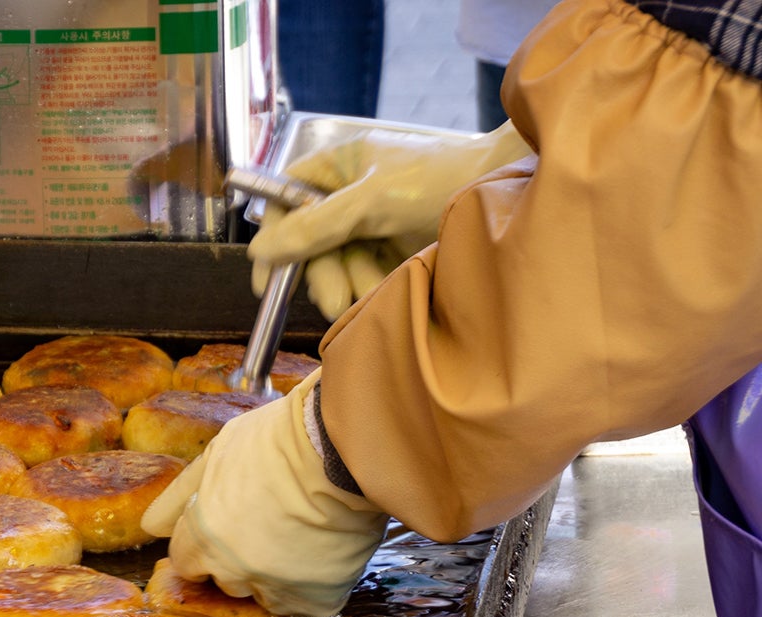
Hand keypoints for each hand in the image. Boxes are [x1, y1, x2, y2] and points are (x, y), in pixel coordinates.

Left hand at [140, 373, 388, 616]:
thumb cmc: (278, 441)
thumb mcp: (216, 454)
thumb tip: (150, 527)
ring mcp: (275, 588)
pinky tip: (323, 551)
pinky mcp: (317, 599)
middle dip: (238, 559)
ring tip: (299, 535)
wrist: (344, 448)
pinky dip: (314, 584)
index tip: (224, 528)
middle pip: (225, 580)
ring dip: (275, 576)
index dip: (203, 543)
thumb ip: (179, 495)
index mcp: (202, 537)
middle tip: (268, 524)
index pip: (186, 562)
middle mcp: (233, 570)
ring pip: (265, 596)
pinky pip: (307, 603)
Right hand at [250, 121, 530, 319]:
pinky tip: (387, 290)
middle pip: (310, 243)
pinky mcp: (394, 249)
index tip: (266, 280)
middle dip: (323, 272)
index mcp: (338, 167)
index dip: (274, 239)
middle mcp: (350, 195)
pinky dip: (370, 288)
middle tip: (335, 299)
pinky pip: (364, 276)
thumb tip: (260, 249)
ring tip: (373, 291)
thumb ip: (314, 227)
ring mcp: (373, 224)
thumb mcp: (370, 202)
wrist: (507, 192)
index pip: (286, 201)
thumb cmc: (441, 179)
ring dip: (349, 284)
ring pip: (337, 265)